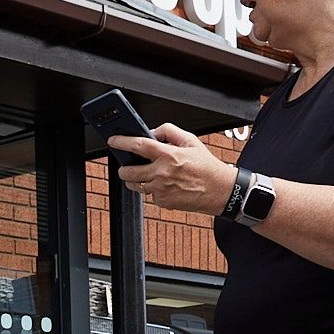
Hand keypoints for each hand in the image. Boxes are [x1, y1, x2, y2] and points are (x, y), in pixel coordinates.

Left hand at [109, 123, 238, 215]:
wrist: (219, 190)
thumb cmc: (206, 166)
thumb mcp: (191, 141)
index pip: (138, 146)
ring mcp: (161, 190)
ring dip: (135, 179)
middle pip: (129, 171)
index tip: (113, 140)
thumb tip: (152, 131)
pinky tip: (164, 184)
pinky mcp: (163, 202)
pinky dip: (152, 189)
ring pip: (136, 185)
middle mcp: (162, 173)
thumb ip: (169, 132)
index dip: (122, 142)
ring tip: (144, 174)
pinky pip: (150, 195)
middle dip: (123, 167)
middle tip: (125, 165)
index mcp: (169, 155)